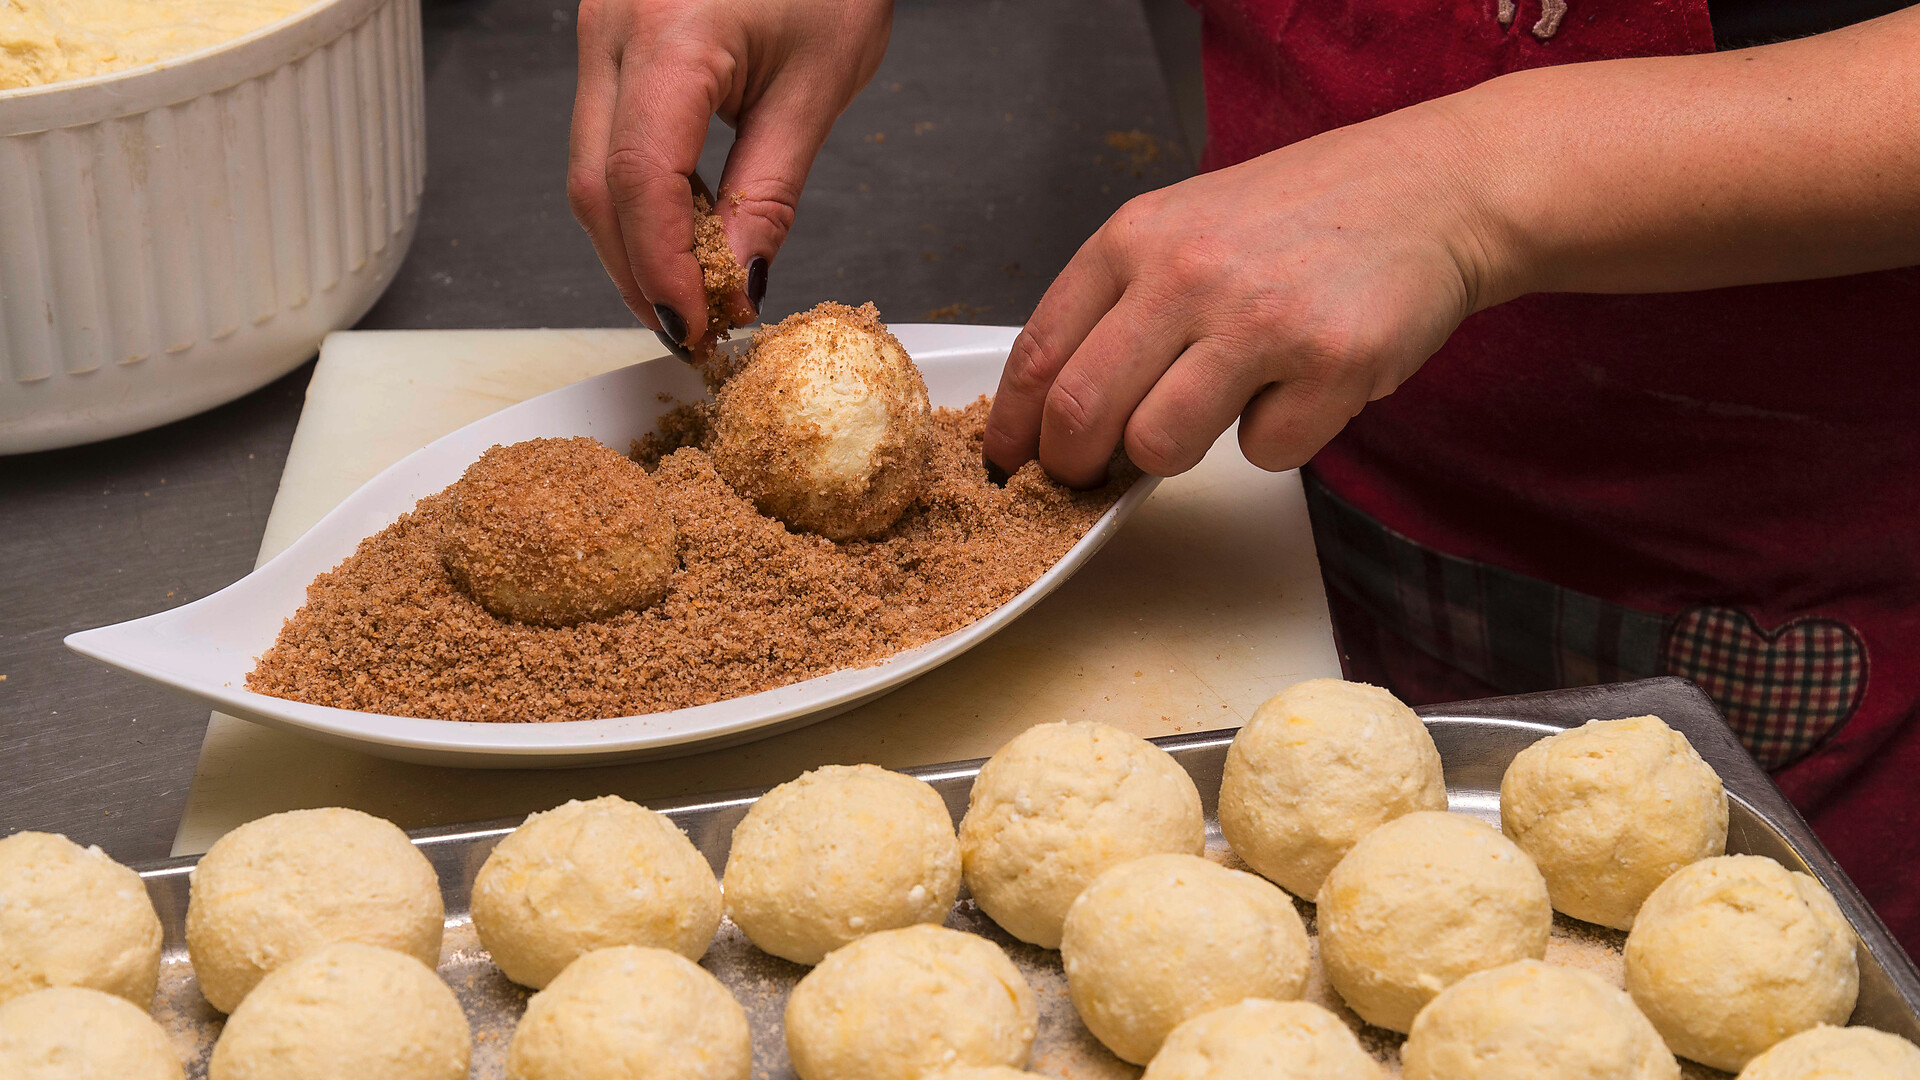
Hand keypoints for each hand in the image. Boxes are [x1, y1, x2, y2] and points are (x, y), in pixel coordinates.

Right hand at [568, 0, 892, 344]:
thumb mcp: (819, 84)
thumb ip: (771, 189)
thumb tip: (739, 278)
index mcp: (671, 32)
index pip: (637, 180)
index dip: (660, 268)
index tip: (696, 324)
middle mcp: (613, 26)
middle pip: (594, 186)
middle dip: (638, 272)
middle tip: (692, 329)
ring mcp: (600, 29)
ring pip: (588, 168)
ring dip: (634, 244)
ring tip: (693, 292)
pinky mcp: (611, 39)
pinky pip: (604, 136)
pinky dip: (639, 199)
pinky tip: (683, 232)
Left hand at [982, 101, 1507, 486]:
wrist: (1433, 189)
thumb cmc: (1306, 215)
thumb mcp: (1188, 224)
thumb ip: (1124, 302)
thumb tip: (1061, 408)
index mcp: (1137, 238)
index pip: (1039, 352)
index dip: (1015, 426)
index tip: (1010, 463)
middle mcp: (1187, 274)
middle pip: (1083, 413)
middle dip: (1075, 466)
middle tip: (1091, 476)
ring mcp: (1259, 320)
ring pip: (1161, 447)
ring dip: (1177, 453)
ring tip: (1218, 408)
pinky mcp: (1329, 365)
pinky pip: (1264, 455)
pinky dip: (1276, 439)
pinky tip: (1299, 386)